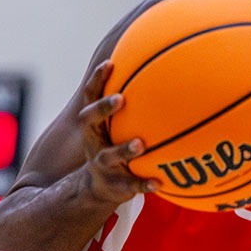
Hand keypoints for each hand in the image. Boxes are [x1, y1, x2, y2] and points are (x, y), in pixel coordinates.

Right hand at [74, 60, 155, 205]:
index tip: (110, 64)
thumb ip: (129, 102)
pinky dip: (144, 183)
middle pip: (91, 121)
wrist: (98, 187)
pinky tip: (160, 182)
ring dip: (123, 149)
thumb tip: (156, 67)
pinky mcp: (116, 185)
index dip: (98, 80)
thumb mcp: (114, 126)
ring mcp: (103, 164)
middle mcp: (93, 141)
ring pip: (109, 156)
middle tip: (120, 98)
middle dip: (104, 108)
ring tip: (139, 144)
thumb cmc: (112, 145)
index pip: (91, 97)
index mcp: (94, 125)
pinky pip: (132, 184)